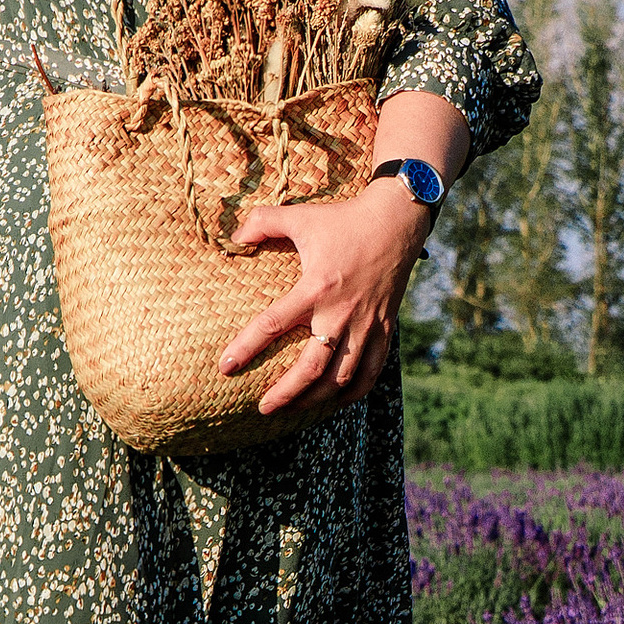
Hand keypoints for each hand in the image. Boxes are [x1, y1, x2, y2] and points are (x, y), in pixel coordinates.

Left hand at [218, 179, 432, 421]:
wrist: (397, 221)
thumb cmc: (345, 219)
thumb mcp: (301, 215)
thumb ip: (263, 222)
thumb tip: (234, 237)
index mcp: (316, 287)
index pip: (272, 324)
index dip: (246, 348)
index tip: (226, 368)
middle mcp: (341, 313)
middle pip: (311, 368)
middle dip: (285, 393)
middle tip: (263, 408)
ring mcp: (366, 324)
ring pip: (341, 377)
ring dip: (315, 398)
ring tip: (294, 408)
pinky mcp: (385, 328)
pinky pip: (371, 371)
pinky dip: (354, 391)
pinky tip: (337, 401)